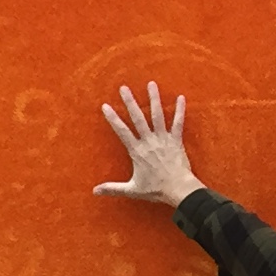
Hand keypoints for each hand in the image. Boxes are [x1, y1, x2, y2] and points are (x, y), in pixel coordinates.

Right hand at [94, 82, 203, 206]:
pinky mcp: (176, 140)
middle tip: (124, 88)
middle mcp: (149, 141)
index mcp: (137, 151)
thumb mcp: (132, 190)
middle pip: (138, 118)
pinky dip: (180, 110)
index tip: (105, 106)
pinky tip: (181, 97)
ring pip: (157, 115)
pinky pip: (178, 123)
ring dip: (154, 99)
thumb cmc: (156, 190)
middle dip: (130, 102)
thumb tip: (94, 191)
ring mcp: (163, 139)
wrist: (179, 189)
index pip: (122, 131)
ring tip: (151, 84)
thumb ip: (113, 188)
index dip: (113, 118)